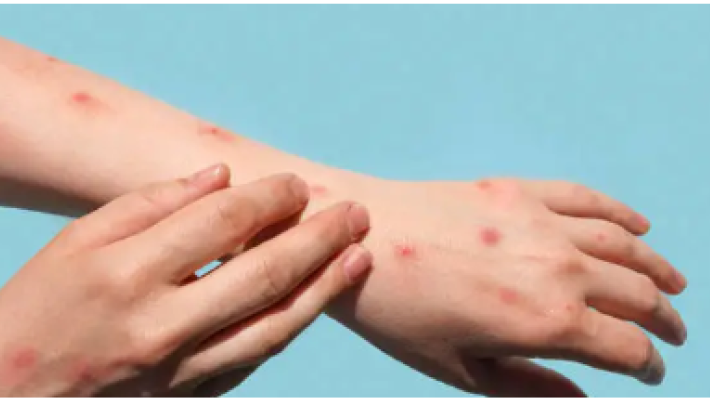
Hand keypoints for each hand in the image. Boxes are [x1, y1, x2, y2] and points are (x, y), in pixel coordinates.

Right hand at [0, 165, 371, 396]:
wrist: (10, 401)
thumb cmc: (36, 312)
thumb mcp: (75, 243)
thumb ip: (150, 204)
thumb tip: (220, 176)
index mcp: (126, 274)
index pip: (221, 224)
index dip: (269, 198)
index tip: (298, 184)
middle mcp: (160, 325)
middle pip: (263, 274)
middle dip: (318, 239)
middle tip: (355, 214)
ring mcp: (180, 370)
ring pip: (273, 326)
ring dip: (324, 288)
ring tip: (360, 257)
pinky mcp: (191, 397)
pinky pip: (254, 357)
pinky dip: (290, 324)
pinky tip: (314, 299)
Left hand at [330, 176, 685, 396]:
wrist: (358, 240)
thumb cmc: (399, 313)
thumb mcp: (461, 369)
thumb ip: (530, 387)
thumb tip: (583, 400)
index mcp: (548, 321)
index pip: (627, 347)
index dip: (646, 364)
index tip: (648, 371)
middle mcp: (558, 268)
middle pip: (638, 295)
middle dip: (663, 320)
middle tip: (672, 332)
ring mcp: (541, 223)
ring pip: (625, 246)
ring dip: (657, 269)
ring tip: (675, 285)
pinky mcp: (519, 191)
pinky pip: (588, 200)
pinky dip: (621, 214)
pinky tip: (638, 227)